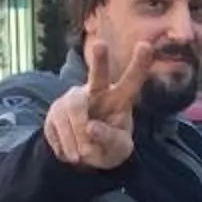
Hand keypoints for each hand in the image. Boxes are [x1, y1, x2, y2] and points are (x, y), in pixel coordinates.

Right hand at [41, 41, 138, 168]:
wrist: (81, 156)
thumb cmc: (108, 147)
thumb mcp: (118, 150)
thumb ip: (110, 140)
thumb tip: (90, 127)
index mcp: (119, 99)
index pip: (131, 81)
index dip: (139, 64)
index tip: (146, 46)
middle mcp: (96, 92)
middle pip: (97, 76)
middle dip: (100, 60)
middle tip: (101, 45)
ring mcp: (72, 99)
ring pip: (73, 113)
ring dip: (78, 140)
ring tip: (83, 155)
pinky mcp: (55, 110)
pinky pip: (58, 128)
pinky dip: (66, 146)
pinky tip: (72, 150)